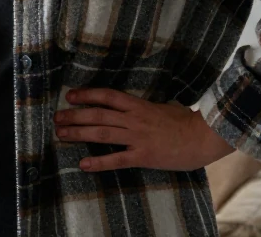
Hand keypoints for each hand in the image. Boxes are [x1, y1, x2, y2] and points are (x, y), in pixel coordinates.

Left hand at [52, 88, 234, 171]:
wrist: (203, 138)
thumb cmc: (186, 122)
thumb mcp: (164, 107)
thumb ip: (146, 107)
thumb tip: (136, 106)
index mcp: (139, 105)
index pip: (107, 96)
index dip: (87, 95)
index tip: (70, 96)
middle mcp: (134, 119)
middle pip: (98, 115)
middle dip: (74, 116)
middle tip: (57, 118)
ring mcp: (138, 137)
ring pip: (102, 134)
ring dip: (79, 134)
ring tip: (61, 135)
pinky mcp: (144, 156)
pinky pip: (117, 159)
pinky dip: (99, 163)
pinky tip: (83, 165)